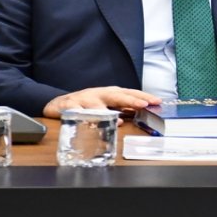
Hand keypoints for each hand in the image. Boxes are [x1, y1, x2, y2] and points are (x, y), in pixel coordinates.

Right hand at [43, 86, 160, 118]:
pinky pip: (77, 113)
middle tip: (143, 104)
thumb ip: (124, 108)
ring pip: (97, 105)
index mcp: (111, 93)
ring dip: (108, 112)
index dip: (144, 97)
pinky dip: (83, 117)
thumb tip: (143, 112)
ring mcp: (84, 100)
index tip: (157, 101)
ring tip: (119, 120)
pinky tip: (89, 122)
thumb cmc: (88, 104)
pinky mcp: (70, 107)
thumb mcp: (108, 104)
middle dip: (131, 100)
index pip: (130, 93)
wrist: (59, 103)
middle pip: (117, 96)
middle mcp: (99, 94)